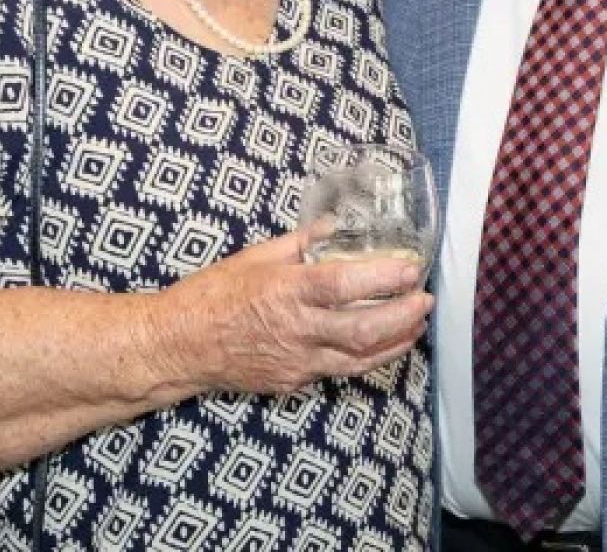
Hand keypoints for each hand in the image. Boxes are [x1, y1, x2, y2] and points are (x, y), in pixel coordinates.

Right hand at [168, 226, 431, 396]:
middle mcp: (297, 329)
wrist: (181, 344)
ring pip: (360, 359)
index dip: (385, 278)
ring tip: (417, 324)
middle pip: (364, 330)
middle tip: (425, 300)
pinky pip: (339, 371)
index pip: (347, 285)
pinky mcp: (294, 382)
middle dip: (404, 316)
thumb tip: (335, 225)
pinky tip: (383, 345)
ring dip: (396, 342)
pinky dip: (367, 358)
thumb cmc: (213, 295)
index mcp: (287, 291)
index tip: (412, 269)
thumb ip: (301, 242)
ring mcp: (297, 361)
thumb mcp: (256, 256)